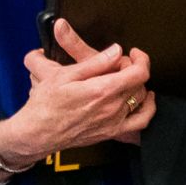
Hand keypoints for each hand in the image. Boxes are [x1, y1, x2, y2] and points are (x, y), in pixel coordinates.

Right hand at [0, 19, 155, 165]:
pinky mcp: (112, 132)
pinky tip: (142, 100)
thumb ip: (95, 63)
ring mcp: (114, 122)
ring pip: (141, 99)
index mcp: (102, 90)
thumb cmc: (46, 104)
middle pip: (140, 84)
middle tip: (119, 64)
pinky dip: (147, 109)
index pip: (138, 73)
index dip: (141, 59)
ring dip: (137, 85)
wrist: (38, 133)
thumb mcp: (65, 75)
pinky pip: (141, 122)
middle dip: (134, 69)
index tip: (134, 53)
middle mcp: (112, 108)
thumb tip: (116, 51)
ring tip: (124, 79)